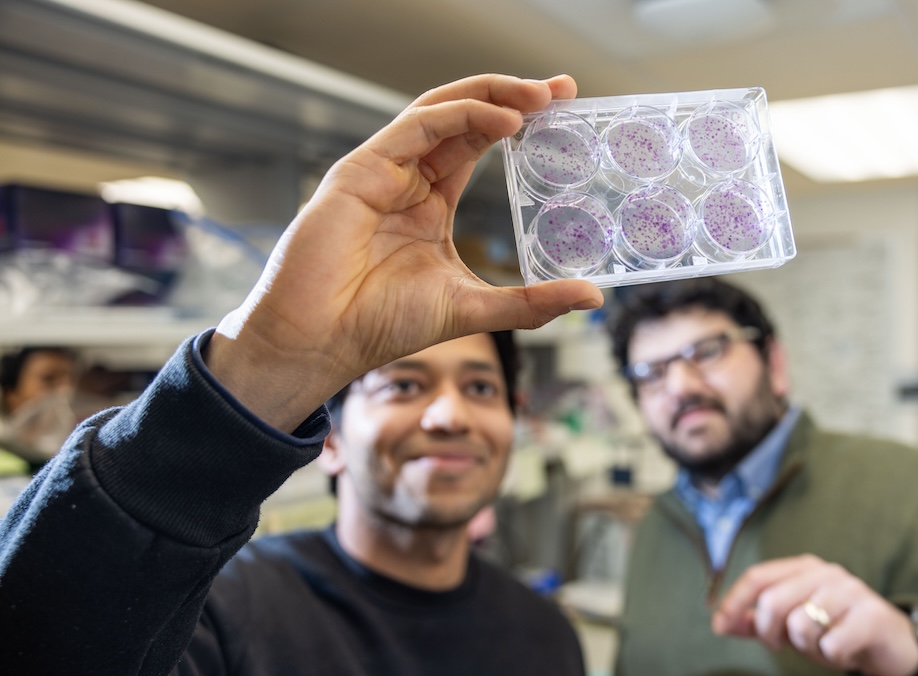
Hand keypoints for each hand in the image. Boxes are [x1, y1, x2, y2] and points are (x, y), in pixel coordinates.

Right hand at [206, 74, 603, 429]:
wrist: (321, 341)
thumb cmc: (381, 325)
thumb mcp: (475, 308)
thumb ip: (532, 302)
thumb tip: (592, 296)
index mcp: (430, 204)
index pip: (478, 144)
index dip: (518, 121)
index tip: (564, 109)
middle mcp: (408, 180)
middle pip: (465, 118)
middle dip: (513, 97)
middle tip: (561, 90)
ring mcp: (383, 171)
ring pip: (441, 112)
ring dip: (491, 96)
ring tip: (539, 97)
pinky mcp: (361, 171)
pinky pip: (416, 128)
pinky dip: (461, 117)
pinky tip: (503, 122)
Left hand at [711, 554, 917, 675]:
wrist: (891, 644)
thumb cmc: (835, 629)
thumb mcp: (793, 624)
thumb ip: (756, 622)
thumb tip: (719, 622)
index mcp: (803, 568)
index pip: (758, 576)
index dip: (734, 601)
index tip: (718, 626)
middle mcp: (825, 572)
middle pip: (772, 601)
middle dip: (769, 633)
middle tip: (782, 645)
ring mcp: (851, 590)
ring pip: (800, 626)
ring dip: (806, 648)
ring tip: (823, 645)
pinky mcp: (872, 615)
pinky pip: (831, 645)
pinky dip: (832, 657)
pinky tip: (844, 652)